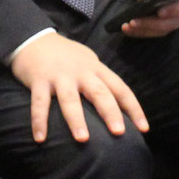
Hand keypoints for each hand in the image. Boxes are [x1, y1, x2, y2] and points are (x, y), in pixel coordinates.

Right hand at [7, 32, 147, 143]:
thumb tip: (120, 107)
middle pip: (99, 93)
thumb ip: (101, 81)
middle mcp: (81, 72)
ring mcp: (59, 76)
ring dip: (76, 119)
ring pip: (70, 99)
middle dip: (110, 113)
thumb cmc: (66, 56)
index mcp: (96, 69)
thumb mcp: (88, 63)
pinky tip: (40, 138)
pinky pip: (39, 103)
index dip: (133, 108)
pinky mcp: (39, 80)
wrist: (34, 39)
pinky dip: (39, 121)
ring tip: (83, 139)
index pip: (120, 89)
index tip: (144, 128)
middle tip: (119, 133)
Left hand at [120, 0, 178, 38]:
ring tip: (127, 27)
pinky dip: (139, 32)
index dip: (175, 10)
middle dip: (153, 24)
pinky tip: (127, 29)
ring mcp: (171, 16)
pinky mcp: (160, 22)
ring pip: (161, 29)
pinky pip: (153, 31)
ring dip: (144, 30)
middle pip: (173, 21)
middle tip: (134, 22)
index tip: (160, 12)